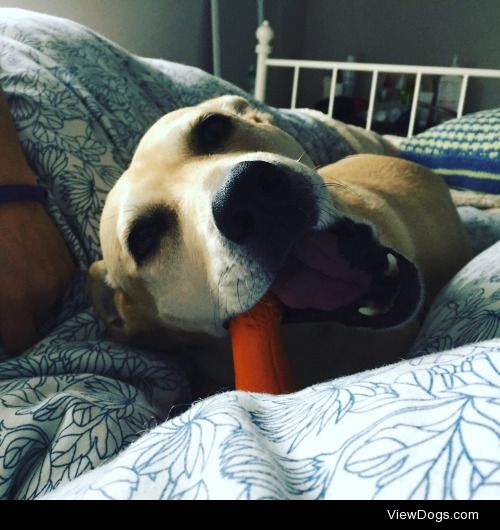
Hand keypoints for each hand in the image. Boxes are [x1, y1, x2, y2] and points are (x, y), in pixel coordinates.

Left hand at [0, 202, 74, 354]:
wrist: (4, 200)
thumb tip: (5, 323)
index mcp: (16, 303)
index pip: (22, 342)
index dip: (13, 340)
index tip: (7, 332)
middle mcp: (44, 296)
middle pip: (37, 324)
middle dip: (22, 317)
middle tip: (7, 299)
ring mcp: (60, 279)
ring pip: (48, 304)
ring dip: (35, 298)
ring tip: (19, 277)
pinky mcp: (68, 265)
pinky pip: (58, 285)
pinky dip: (46, 282)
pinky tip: (32, 265)